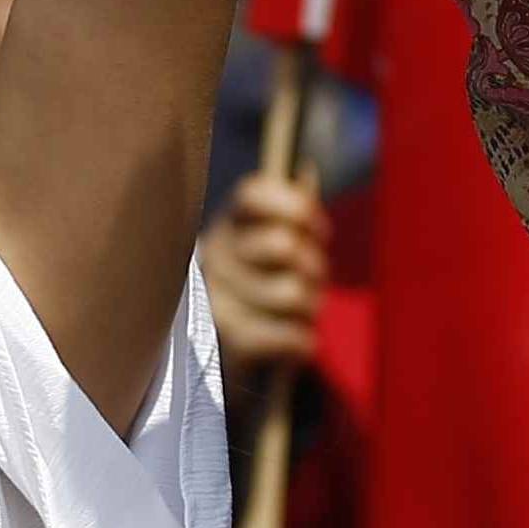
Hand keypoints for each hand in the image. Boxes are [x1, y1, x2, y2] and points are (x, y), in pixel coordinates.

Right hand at [199, 173, 329, 380]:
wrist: (220, 359)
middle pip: (284, 245)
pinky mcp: (230, 344)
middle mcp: (215, 258)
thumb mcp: (269, 242)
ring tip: (299, 312)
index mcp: (228, 224)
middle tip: (312, 277)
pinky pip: (290, 337)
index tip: (312, 225)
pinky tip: (298, 341)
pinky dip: (304, 341)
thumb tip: (303, 168)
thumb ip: (287, 210)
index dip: (292, 204)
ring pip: (292, 294)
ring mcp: (218, 302)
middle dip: (314, 265)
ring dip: (310, 307)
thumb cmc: (261, 286)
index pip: (253, 194)